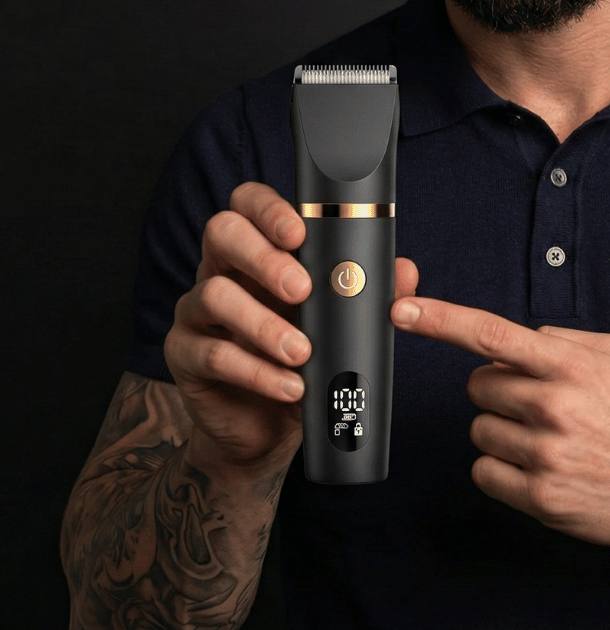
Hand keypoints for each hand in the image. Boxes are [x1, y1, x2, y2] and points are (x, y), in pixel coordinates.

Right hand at [165, 182, 418, 472]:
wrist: (268, 425)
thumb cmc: (303, 358)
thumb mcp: (337, 324)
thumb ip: (369, 294)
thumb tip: (405, 271)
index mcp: (257, 250)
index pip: (249, 204)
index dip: (270, 209)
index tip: (301, 232)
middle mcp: (221, 269)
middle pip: (221, 232)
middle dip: (264, 257)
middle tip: (303, 289)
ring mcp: (197, 311)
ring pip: (214, 295)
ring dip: (263, 324)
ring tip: (302, 352)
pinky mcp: (184, 356)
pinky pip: (213, 354)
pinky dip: (257, 372)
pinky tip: (290, 386)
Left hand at [391, 296, 609, 547]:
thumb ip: (563, 339)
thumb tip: (514, 342)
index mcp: (573, 367)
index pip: (492, 334)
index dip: (441, 320)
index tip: (402, 311)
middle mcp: (556, 408)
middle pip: (477, 386)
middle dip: (497, 389)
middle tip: (537, 403)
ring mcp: (547, 456)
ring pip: (479, 429)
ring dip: (503, 430)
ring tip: (548, 438)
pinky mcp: (540, 499)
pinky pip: (484, 472)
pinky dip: (501, 468)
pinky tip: (539, 467)